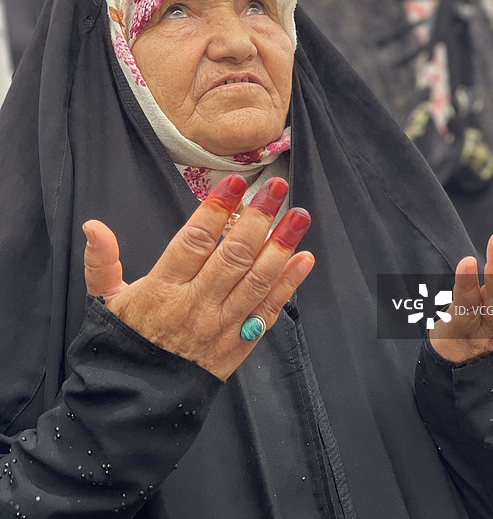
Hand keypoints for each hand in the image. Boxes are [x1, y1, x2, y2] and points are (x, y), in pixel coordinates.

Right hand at [83, 175, 313, 379]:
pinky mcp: (240, 343)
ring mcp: (222, 326)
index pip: (193, 242)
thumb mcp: (105, 302)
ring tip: (299, 217)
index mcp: (161, 290)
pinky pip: (268, 311)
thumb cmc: (125, 343)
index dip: (215, 210)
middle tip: (277, 187)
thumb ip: (102, 262)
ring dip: (281, 246)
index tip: (234, 182)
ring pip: (257, 280)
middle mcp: (196, 306)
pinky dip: (289, 285)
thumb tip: (94, 225)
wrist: (137, 404)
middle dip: (258, 218)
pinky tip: (305, 259)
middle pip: (233, 256)